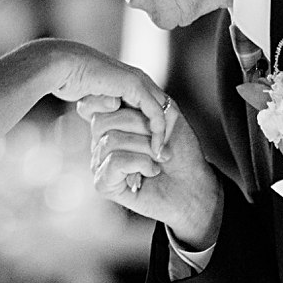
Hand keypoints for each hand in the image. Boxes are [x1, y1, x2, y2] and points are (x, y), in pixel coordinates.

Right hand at [50, 42, 168, 155]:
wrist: (64, 64)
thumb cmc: (71, 80)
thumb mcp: (91, 99)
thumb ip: (101, 108)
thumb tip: (101, 121)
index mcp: (131, 81)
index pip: (154, 107)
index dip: (155, 128)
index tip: (154, 150)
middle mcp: (139, 80)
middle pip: (164, 110)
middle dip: (167, 133)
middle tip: (164, 156)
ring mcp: (139, 81)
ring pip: (164, 112)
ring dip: (165, 135)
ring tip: (162, 155)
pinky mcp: (135, 86)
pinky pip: (155, 113)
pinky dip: (158, 131)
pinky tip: (155, 148)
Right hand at [79, 96, 221, 249]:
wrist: (192, 183)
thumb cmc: (180, 149)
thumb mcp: (164, 113)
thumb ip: (140, 99)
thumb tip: (112, 98)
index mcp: (110, 123)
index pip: (90, 105)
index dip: (105, 102)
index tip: (137, 109)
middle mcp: (99, 142)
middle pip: (103, 120)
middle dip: (142, 127)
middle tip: (158, 142)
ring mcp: (99, 163)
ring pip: (111, 141)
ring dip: (146, 148)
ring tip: (158, 158)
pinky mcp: (103, 183)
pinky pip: (114, 162)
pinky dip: (141, 164)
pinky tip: (151, 171)